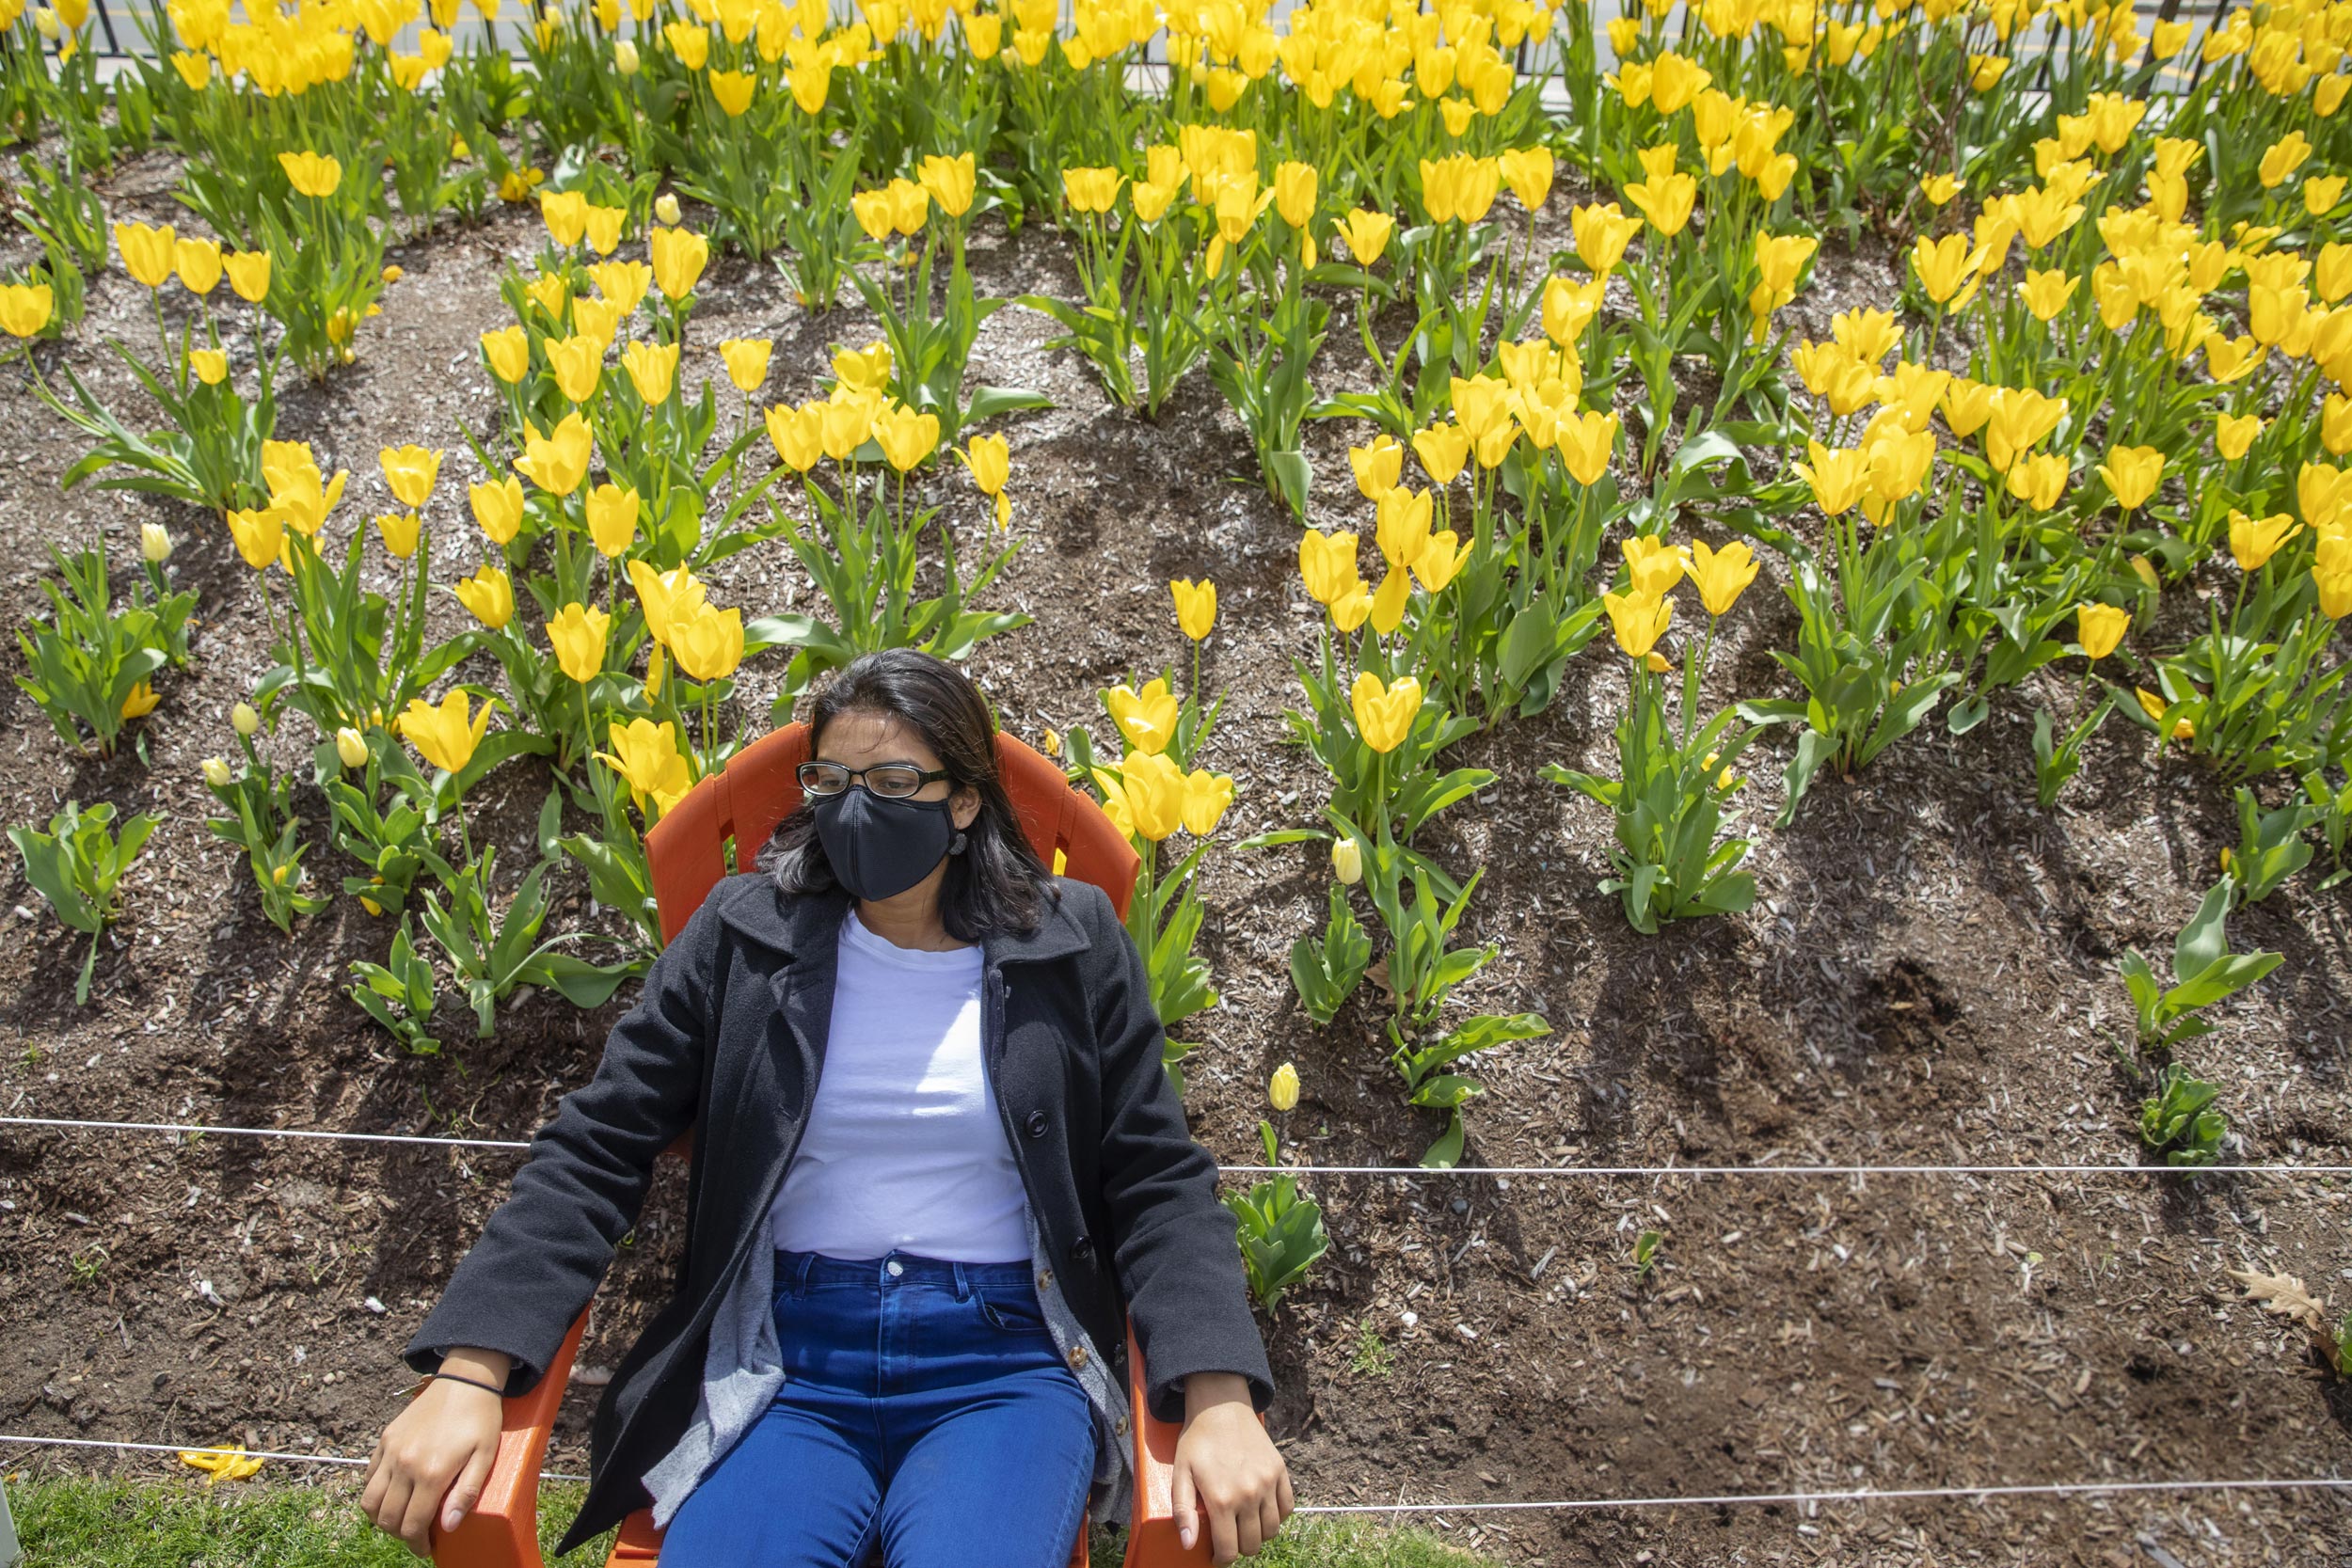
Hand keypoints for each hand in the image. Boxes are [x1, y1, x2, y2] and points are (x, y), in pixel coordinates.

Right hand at [360, 1348, 510, 1557]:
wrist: (465, 1380)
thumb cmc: (481, 1419)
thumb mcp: (486, 1456)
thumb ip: (466, 1493)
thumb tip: (448, 1527)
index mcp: (431, 1472)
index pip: (413, 1524)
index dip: (417, 1543)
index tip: (426, 1549)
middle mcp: (405, 1464)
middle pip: (388, 1518)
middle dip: (401, 1535)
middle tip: (416, 1536)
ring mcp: (391, 1451)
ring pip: (370, 1502)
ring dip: (381, 1518)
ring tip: (401, 1520)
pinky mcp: (385, 1440)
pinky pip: (369, 1477)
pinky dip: (374, 1494)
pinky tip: (392, 1496)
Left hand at [1170, 1372, 1291, 1564]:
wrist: (1221, 1406)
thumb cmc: (1197, 1441)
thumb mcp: (1180, 1474)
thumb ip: (1183, 1511)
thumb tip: (1189, 1544)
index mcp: (1221, 1499)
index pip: (1228, 1549)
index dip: (1222, 1560)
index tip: (1217, 1557)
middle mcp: (1248, 1494)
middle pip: (1252, 1544)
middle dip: (1239, 1548)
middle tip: (1230, 1539)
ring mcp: (1268, 1483)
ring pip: (1272, 1530)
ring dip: (1259, 1535)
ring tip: (1246, 1527)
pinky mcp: (1280, 1471)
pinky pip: (1287, 1507)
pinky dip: (1278, 1516)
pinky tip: (1263, 1512)